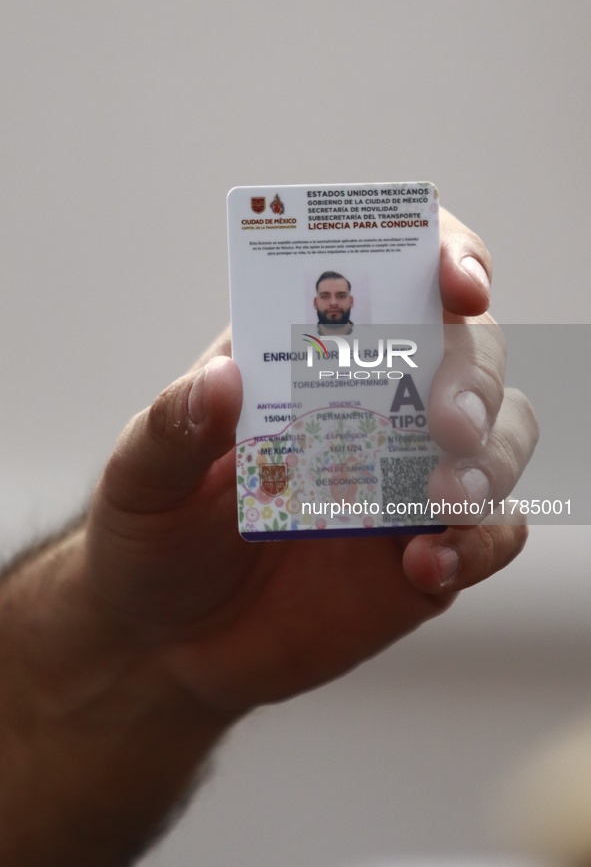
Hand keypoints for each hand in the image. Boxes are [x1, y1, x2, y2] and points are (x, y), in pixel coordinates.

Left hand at [85, 209, 537, 713]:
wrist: (166, 641)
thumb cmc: (153, 536)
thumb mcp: (142, 476)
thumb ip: (174, 426)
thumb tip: (222, 378)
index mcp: (307, 359)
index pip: (398, 280)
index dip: (445, 258)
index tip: (458, 284)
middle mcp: (373, 408)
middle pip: (471, 353)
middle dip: (473, 375)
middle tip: (445, 421)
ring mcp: (404, 483)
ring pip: (502, 438)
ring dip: (492, 460)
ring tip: (440, 500)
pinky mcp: (421, 556)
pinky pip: (489, 536)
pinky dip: (480, 543)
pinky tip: (427, 566)